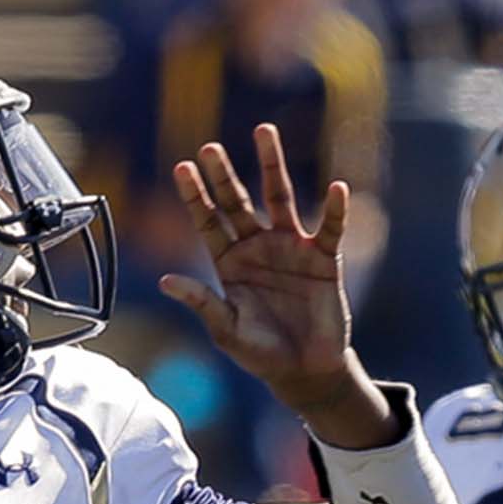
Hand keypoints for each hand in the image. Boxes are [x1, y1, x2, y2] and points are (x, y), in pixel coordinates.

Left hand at [157, 126, 355, 415]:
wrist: (304, 370)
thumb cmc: (261, 353)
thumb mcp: (227, 330)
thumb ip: (202, 303)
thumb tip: (164, 282)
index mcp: (228, 263)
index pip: (208, 221)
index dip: (195, 195)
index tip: (182, 167)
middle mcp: (257, 247)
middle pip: (237, 202)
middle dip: (223, 175)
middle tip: (209, 147)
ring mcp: (290, 248)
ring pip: (279, 198)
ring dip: (271, 166)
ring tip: (264, 133)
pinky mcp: (323, 259)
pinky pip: (330, 229)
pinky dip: (335, 211)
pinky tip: (338, 189)